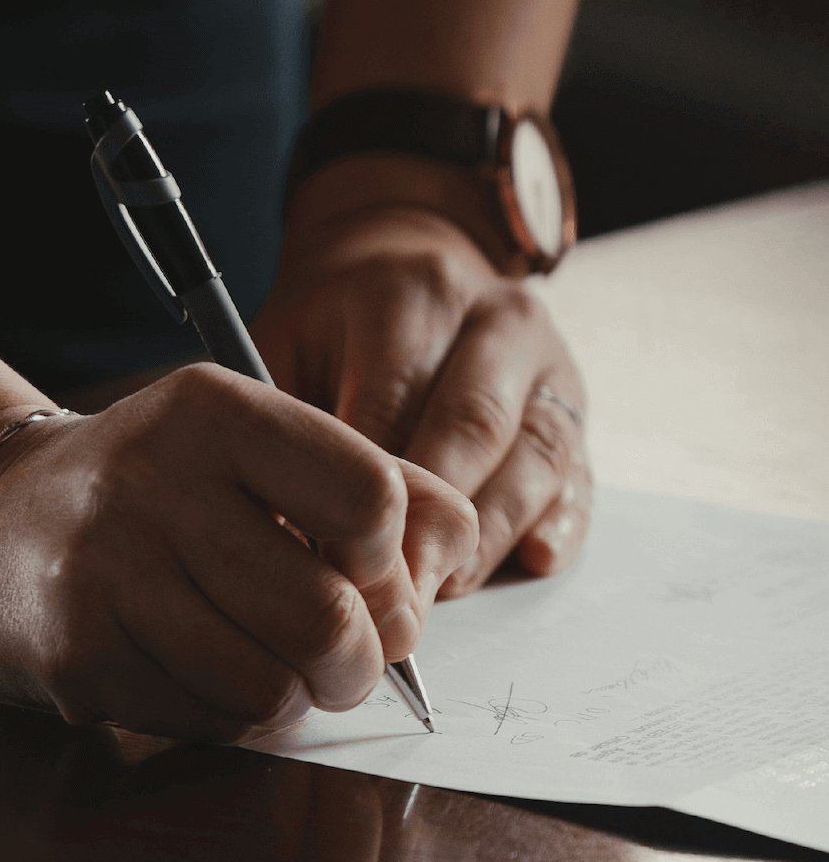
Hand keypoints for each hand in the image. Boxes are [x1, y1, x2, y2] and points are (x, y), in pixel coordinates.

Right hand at [0, 364, 477, 742]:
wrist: (0, 520)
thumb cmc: (157, 484)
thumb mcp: (254, 443)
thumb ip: (372, 481)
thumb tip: (453, 555)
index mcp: (214, 411)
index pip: (371, 498)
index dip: (392, 556)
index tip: (364, 565)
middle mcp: (154, 482)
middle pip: (331, 617)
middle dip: (359, 658)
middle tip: (342, 650)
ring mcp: (109, 573)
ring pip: (274, 688)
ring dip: (294, 693)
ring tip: (266, 655)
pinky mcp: (81, 656)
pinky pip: (211, 722)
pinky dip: (229, 713)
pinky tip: (197, 664)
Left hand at [252, 203, 590, 596]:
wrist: (402, 265)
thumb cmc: (330, 325)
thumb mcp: (284, 343)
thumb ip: (284, 422)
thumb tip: (281, 528)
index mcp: (413, 294)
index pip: (394, 401)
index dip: (366, 491)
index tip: (334, 559)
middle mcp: (495, 318)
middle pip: (474, 428)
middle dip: (432, 523)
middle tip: (391, 596)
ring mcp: (548, 361)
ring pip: (536, 456)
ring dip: (490, 535)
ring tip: (440, 591)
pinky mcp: (576, 405)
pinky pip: (580, 471)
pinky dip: (560, 522)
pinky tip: (531, 560)